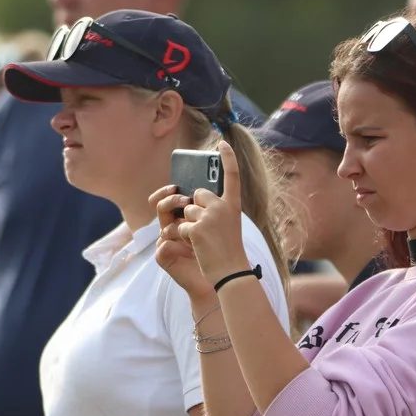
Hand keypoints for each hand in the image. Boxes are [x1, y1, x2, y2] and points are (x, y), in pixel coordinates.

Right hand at [150, 185, 213, 299]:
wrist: (220, 276)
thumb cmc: (219, 248)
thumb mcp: (219, 220)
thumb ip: (211, 203)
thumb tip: (205, 188)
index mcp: (183, 216)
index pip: (169, 197)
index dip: (168, 190)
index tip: (176, 185)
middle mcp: (173, 226)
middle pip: (161, 205)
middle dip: (171, 200)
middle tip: (185, 200)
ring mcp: (167, 241)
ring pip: (163, 223)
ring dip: (177, 223)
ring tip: (191, 226)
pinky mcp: (163, 256)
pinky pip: (164, 243)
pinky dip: (179, 245)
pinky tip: (191, 250)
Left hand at [156, 142, 249, 287]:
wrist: (231, 272)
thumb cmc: (229, 251)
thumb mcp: (227, 225)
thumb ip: (215, 210)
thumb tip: (192, 201)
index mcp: (233, 206)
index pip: (232, 176)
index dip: (228, 158)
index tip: (223, 142)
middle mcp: (223, 207)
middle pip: (198, 195)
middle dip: (195, 208)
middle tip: (206, 227)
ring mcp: (210, 216)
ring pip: (187, 211)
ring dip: (189, 224)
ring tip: (203, 240)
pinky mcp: (198, 228)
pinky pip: (181, 226)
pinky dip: (185, 237)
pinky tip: (197, 246)